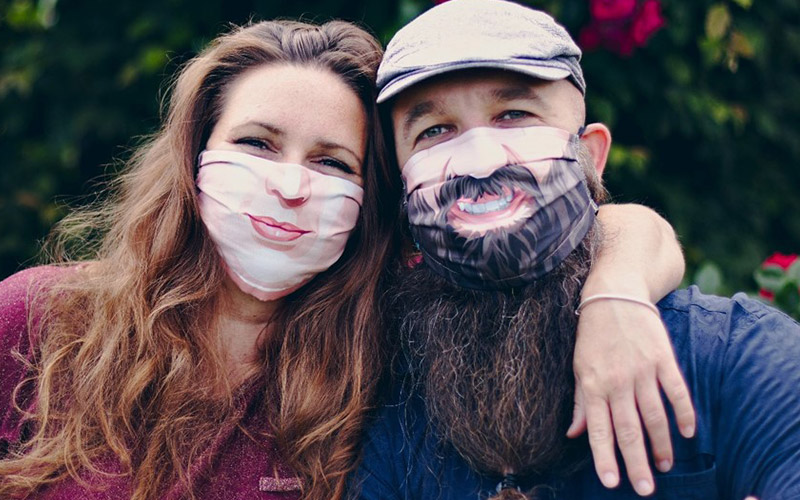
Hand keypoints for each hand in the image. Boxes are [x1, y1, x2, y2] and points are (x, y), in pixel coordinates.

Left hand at [567, 298, 695, 495]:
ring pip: (654, 415)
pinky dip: (684, 412)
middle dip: (636, 462)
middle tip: (645, 488)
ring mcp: (642, 369)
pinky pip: (677, 390)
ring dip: (661, 444)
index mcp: (593, 384)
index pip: (599, 429)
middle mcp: (617, 380)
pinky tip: (689, 432)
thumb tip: (575, 435)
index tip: (612, 482)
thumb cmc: (593, 334)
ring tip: (665, 466)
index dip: (604, 457)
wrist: (614, 294)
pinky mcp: (663, 358)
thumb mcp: (579, 366)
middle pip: (629, 429)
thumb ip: (581, 402)